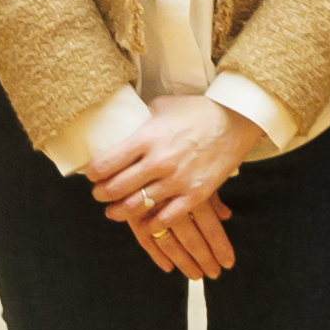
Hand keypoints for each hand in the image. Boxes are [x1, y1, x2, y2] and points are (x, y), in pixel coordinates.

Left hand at [91, 90, 259, 262]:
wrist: (237, 119)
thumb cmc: (199, 110)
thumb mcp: (164, 106)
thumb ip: (142, 119)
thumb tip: (124, 124)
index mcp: (148, 136)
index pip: (106, 162)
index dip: (93, 173)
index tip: (92, 175)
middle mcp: (159, 160)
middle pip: (117, 188)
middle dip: (101, 194)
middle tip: (99, 195)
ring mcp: (178, 179)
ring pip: (137, 206)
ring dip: (120, 212)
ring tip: (114, 211)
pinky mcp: (196, 194)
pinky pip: (167, 217)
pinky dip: (151, 224)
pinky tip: (144, 223)